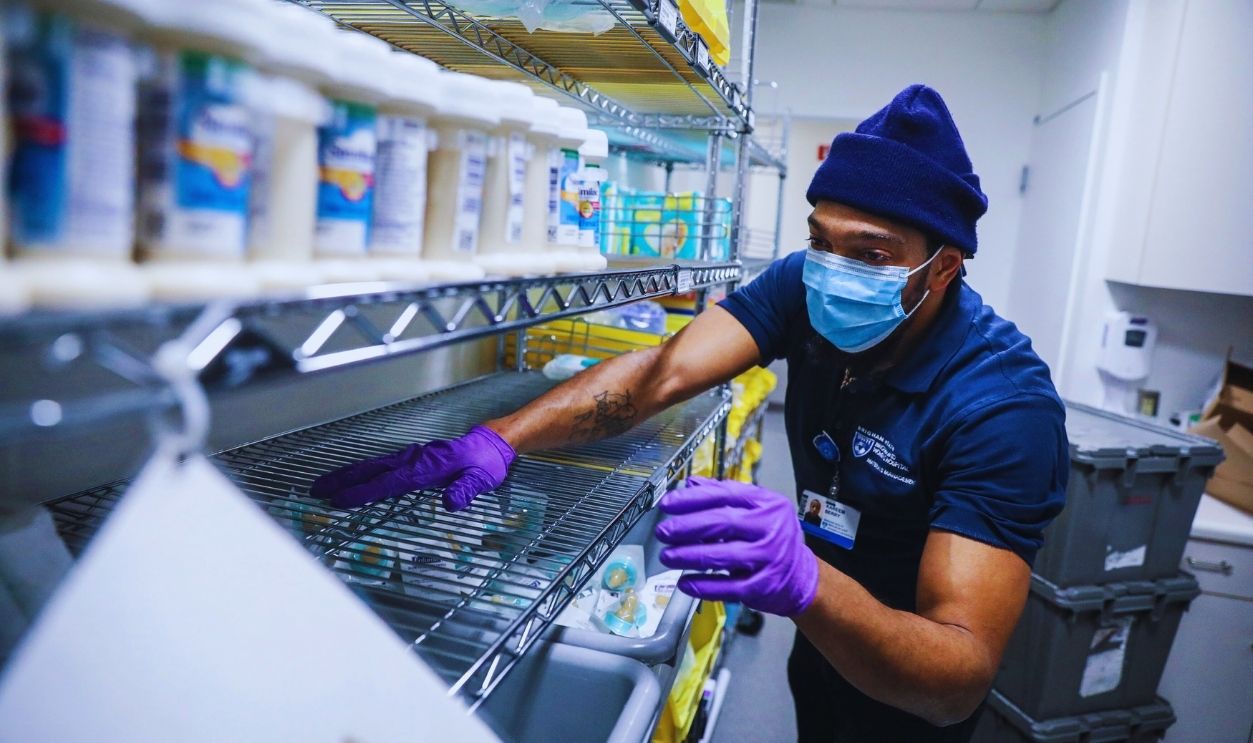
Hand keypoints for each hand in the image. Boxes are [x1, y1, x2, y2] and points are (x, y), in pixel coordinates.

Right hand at [310, 425, 515, 511]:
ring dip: (348, 474)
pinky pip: (382, 464)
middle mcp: (415, 459)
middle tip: (316, 490)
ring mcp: (412, 457)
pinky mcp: (413, 458)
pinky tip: (354, 478)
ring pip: (374, 465)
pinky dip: (363, 471)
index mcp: (427, 467)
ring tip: (324, 485)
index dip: (364, 492)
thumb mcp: (482, 480)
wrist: (490, 444)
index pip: (389, 482)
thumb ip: (466, 490)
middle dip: (343, 480)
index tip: (340, 501)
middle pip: (372, 470)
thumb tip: (450, 502)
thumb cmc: (485, 463)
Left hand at [654, 476, 818, 616]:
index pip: (724, 495)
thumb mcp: (756, 509)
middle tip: (663, 531)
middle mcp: (770, 528)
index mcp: (767, 503)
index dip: (692, 499)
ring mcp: (769, 558)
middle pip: (721, 523)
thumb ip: (724, 496)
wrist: (801, 575)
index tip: (668, 504)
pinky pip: (728, 587)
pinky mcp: (764, 586)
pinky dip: (703, 586)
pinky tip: (685, 583)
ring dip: (689, 556)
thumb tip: (690, 484)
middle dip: (686, 527)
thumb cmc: (772, 537)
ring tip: (667, 556)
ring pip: (722, 555)